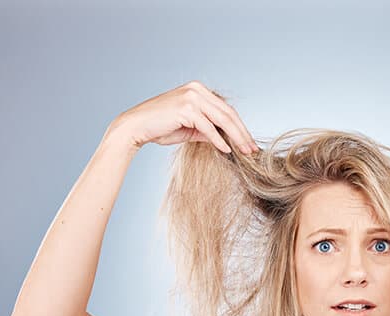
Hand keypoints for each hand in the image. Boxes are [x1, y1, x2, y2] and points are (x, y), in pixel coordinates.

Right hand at [109, 80, 257, 154]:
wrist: (136, 127)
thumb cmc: (161, 128)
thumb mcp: (190, 128)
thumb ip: (208, 130)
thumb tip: (226, 140)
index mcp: (199, 90)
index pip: (226, 109)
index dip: (240, 127)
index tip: (249, 142)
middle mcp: (197, 90)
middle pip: (228, 113)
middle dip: (243, 133)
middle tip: (253, 149)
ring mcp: (192, 97)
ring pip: (222, 119)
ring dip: (236, 137)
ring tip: (245, 151)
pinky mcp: (186, 108)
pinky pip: (208, 127)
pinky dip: (219, 140)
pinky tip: (226, 150)